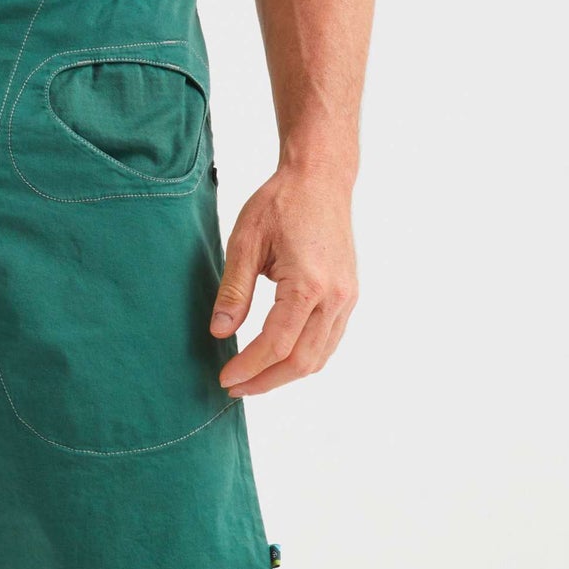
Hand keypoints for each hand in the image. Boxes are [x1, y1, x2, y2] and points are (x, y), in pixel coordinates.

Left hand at [210, 167, 357, 396]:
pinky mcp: (349, 297)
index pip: (276, 344)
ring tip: (253, 380)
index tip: (224, 378)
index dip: (248, 367)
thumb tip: (219, 333)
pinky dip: (303, 359)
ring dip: (285, 376)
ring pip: (319, 358)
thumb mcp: (245, 242)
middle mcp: (335, 297)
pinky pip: (328, 342)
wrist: (320, 179)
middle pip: (302, 361)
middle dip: (266, 382)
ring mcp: (347, 298)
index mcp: (308, 284)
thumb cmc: (281, 203)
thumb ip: (233, 292)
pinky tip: (277, 360)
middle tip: (235, 389)